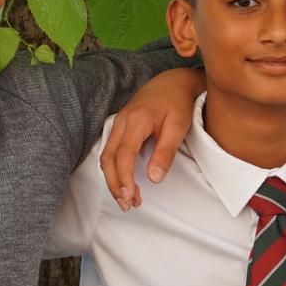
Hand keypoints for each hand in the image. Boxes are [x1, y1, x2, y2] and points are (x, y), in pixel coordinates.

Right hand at [99, 68, 204, 210]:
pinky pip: (111, 151)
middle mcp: (121, 122)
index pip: (123, 155)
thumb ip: (165, 153)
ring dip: (114, 179)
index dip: (124, 178)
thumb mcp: (178, 127)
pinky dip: (115, 169)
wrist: (173, 81)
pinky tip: (125, 182)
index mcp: (136, 121)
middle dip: (115, 184)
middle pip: (109, 158)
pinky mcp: (121, 127)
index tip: (129, 197)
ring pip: (107, 156)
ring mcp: (118, 123)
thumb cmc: (178, 103)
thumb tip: (153, 178)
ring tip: (128, 199)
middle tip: (128, 205)